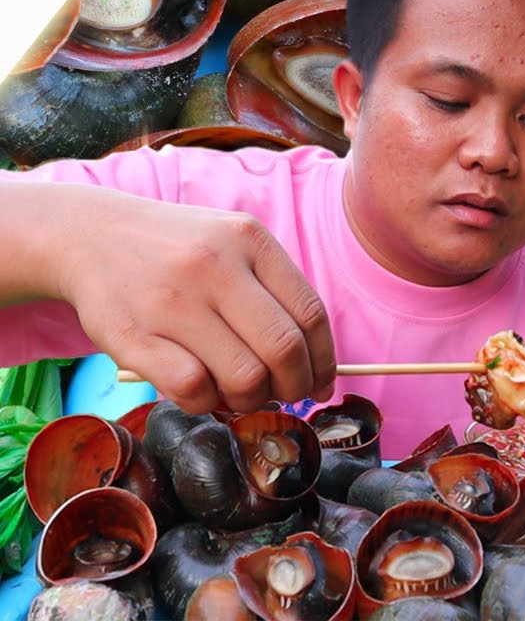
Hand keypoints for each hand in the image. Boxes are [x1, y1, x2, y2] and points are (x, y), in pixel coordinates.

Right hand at [54, 186, 336, 413]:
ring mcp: (171, 301)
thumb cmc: (178, 251)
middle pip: (283, 351)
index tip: (321, 382)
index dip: (324, 360)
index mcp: (249, 240)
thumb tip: (318, 370)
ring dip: (252, 399)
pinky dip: (207, 402)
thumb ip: (277, 294)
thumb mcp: (233, 245)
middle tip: (285, 395)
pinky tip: (203, 389)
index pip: (310, 314)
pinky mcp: (132, 336)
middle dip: (295, 387)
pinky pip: (193, 389)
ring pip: (244, 377)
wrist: (87, 235)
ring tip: (241, 391)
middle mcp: (214, 266)